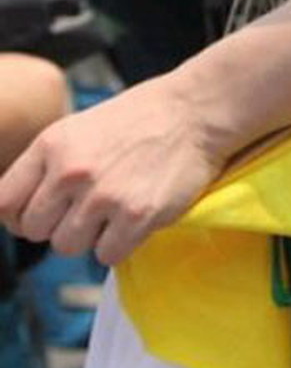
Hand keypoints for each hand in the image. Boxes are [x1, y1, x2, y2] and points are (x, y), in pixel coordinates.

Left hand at [0, 75, 224, 264]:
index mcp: (52, 144)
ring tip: (113, 207)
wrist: (195, 111)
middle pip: (34, 230)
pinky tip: (133, 216)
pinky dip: (119, 243)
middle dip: (55, 224)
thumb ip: (47, 166)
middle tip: (85, 207)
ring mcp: (103, 196)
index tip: (37, 213)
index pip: (4, 202)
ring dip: (88, 236)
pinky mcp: (136, 216)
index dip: (17, 215)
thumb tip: (15, 213)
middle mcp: (71, 171)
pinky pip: (106, 256)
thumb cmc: (138, 119)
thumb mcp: (79, 128)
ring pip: (67, 246)